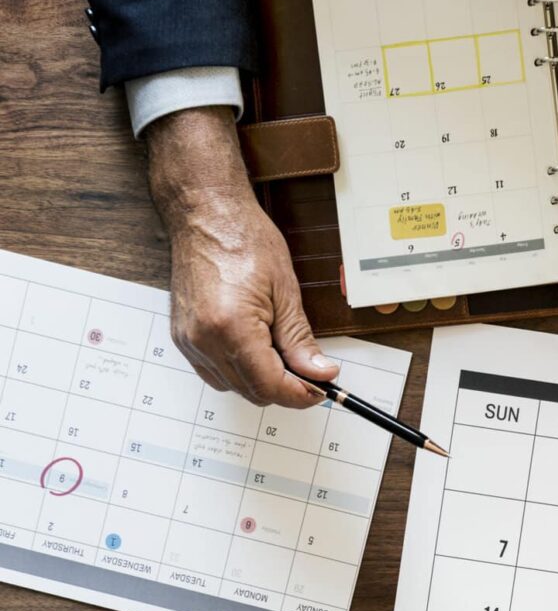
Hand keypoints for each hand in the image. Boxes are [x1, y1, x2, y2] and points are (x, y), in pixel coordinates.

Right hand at [145, 106, 339, 408]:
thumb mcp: (286, 292)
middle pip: (252, 392)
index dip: (301, 394)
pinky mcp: (183, 338)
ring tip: (282, 355)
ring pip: (233, 387)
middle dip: (285, 389)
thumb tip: (320, 373)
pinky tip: (257, 351)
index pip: (270, 385)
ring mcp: (189, 341)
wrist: (205, 215)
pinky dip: (239, 372)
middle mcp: (204, 340)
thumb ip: (301, 341)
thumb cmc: (243, 240)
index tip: (321, 390)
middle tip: (309, 373)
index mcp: (231, 327)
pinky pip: (215, 373)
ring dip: (262, 382)